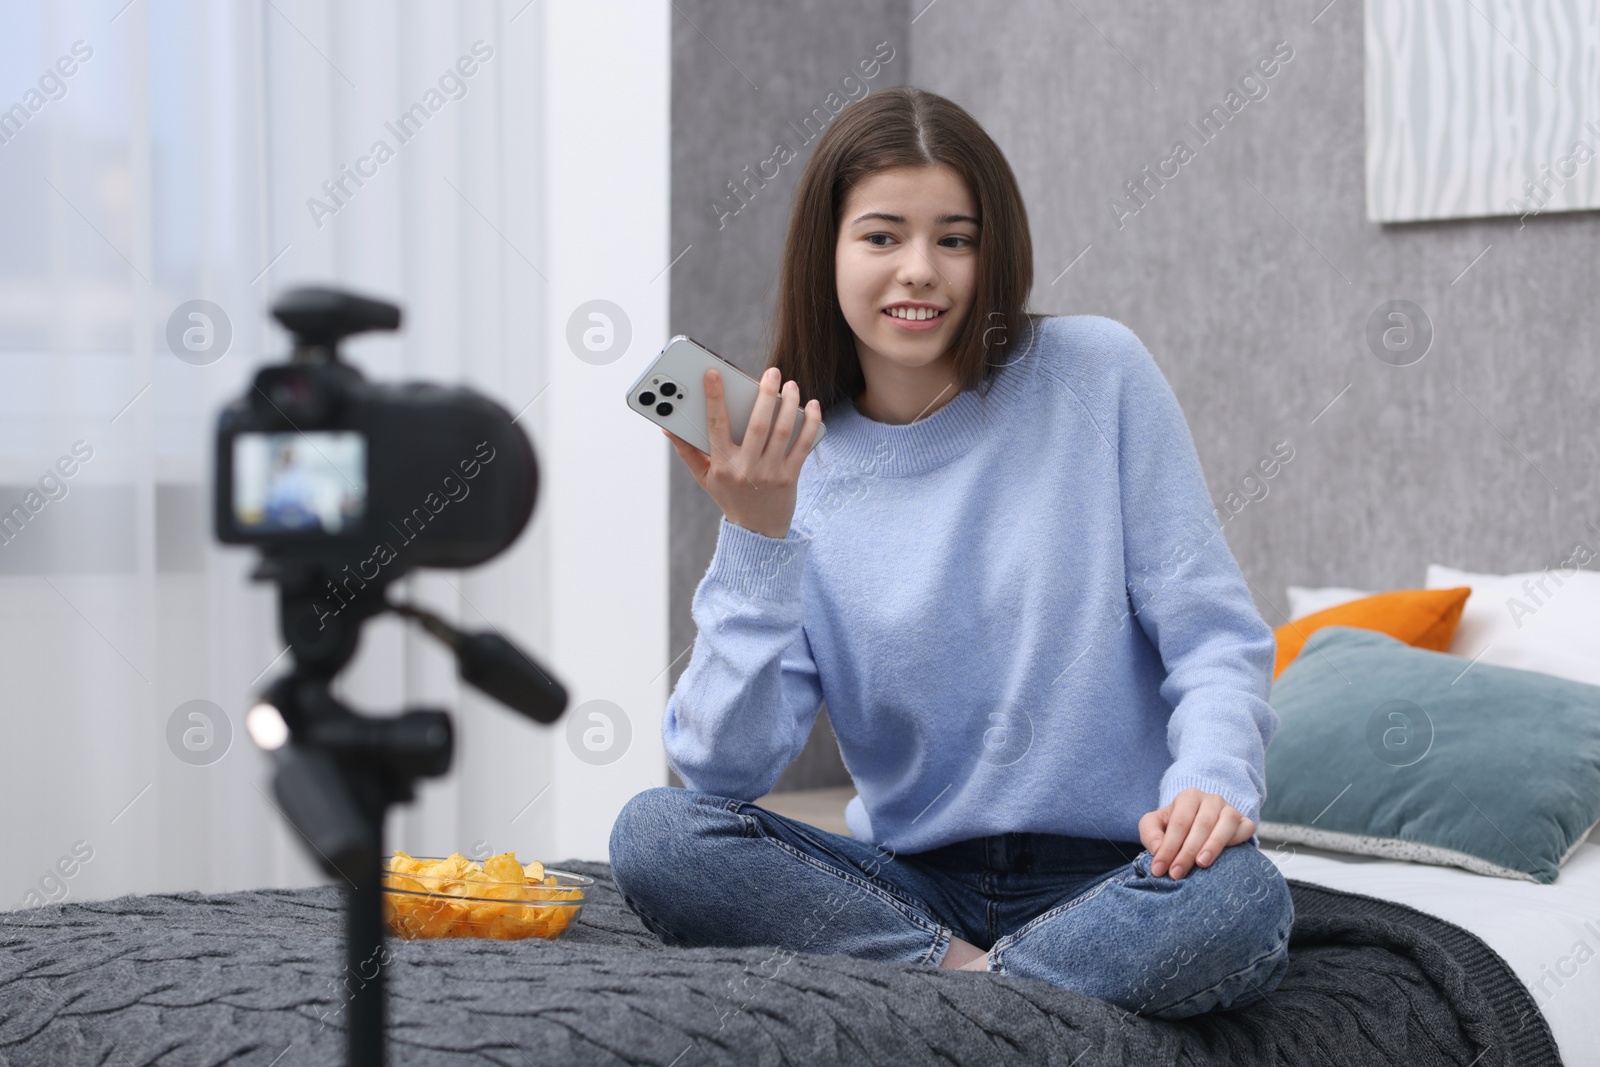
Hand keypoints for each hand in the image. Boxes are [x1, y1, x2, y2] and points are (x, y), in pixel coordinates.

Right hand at [661, 366, 822, 539]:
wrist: (757, 532)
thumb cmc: (729, 496)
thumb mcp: (704, 477)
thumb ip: (687, 451)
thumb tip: (666, 426)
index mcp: (721, 464)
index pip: (715, 425)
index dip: (714, 397)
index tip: (713, 372)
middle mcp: (745, 468)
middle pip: (758, 424)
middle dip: (766, 394)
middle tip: (772, 372)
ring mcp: (770, 473)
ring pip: (783, 431)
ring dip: (790, 404)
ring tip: (790, 385)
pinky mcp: (791, 477)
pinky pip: (804, 445)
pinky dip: (811, 423)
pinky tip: (813, 406)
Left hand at [1137, 788, 1255, 879]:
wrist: (1202, 825)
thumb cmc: (1175, 827)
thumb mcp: (1155, 825)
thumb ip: (1150, 834)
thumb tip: (1158, 850)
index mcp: (1188, 797)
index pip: (1178, 823)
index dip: (1168, 847)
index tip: (1159, 869)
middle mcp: (1211, 800)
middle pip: (1201, 825)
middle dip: (1187, 852)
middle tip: (1176, 874)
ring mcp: (1231, 810)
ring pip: (1225, 825)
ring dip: (1213, 845)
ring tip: (1201, 864)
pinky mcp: (1246, 822)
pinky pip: (1245, 829)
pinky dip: (1236, 841)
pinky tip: (1226, 857)